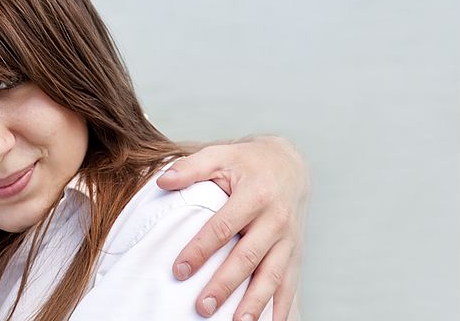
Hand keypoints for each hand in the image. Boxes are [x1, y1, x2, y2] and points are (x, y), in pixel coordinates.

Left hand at [156, 136, 308, 320]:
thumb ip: (190, 167)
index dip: (201, 250)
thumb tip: (162, 181)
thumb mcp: (220, 155)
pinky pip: (290, 285)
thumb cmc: (247, 162)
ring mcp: (289, 239)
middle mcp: (276, 219)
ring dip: (254, 303)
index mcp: (255, 194)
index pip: (223, 227)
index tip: (179, 270)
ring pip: (272, 276)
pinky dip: (280, 308)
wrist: (289, 165)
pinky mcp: (296, 253)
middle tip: (202, 307)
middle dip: (225, 285)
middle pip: (248, 257)